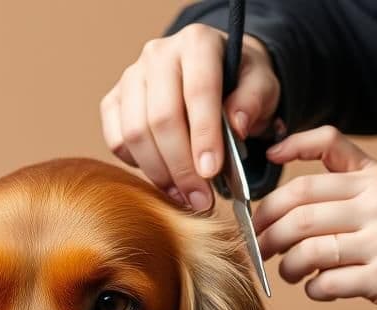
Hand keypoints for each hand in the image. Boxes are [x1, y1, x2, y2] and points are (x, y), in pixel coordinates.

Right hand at [101, 23, 279, 212]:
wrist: (215, 74)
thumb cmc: (240, 82)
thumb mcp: (262, 85)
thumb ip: (254, 101)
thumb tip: (236, 127)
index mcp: (197, 43)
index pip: (198, 91)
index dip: (204, 135)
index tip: (211, 172)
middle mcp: (158, 54)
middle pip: (161, 118)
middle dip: (181, 166)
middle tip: (200, 199)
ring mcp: (131, 76)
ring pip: (135, 133)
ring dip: (160, 173)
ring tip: (184, 196)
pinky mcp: (114, 100)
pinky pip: (117, 141)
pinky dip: (138, 165)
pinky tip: (164, 177)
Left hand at [254, 126, 376, 309]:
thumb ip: (343, 175)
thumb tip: (279, 157)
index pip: (326, 148)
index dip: (290, 152)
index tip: (262, 174)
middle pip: (302, 210)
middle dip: (267, 231)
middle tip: (258, 246)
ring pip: (308, 250)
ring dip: (286, 265)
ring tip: (287, 271)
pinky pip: (326, 282)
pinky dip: (312, 289)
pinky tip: (318, 287)